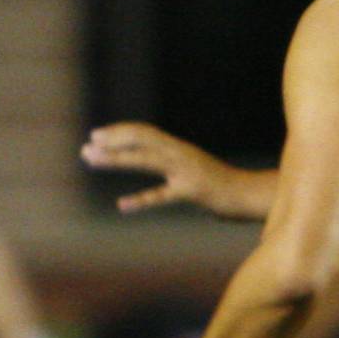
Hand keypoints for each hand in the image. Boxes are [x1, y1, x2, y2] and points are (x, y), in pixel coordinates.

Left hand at [82, 122, 269, 219]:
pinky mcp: (194, 192)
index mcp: (178, 148)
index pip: (144, 132)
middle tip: (87, 147)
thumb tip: (146, 157)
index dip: (119, 132)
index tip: (96, 136)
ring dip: (116, 159)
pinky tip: (122, 205)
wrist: (251, 194)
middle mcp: (180, 154)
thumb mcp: (190, 168)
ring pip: (146, 160)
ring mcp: (187, 171)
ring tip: (92, 160)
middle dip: (112, 142)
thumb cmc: (218, 184)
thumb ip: (169, 162)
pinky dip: (142, 199)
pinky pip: (164, 195)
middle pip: (141, 140)